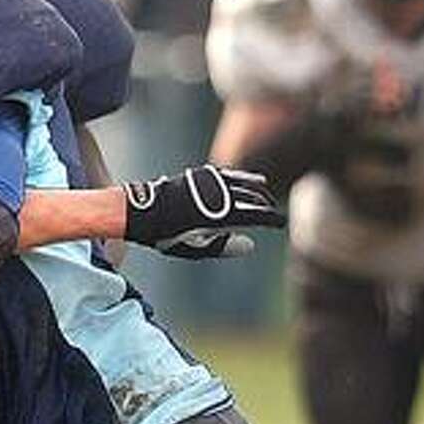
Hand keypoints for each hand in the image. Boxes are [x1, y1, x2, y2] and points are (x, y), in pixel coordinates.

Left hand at [123, 165, 285, 259]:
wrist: (142, 211)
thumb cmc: (165, 235)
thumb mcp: (193, 248)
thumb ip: (222, 246)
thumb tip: (250, 245)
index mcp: (218, 215)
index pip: (254, 215)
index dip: (270, 219)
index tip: (281, 223)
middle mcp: (217, 196)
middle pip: (251, 198)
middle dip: (265, 206)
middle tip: (274, 215)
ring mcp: (210, 183)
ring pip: (242, 185)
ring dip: (257, 191)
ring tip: (266, 195)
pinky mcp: (202, 176)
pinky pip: (229, 176)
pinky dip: (244, 178)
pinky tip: (255, 179)